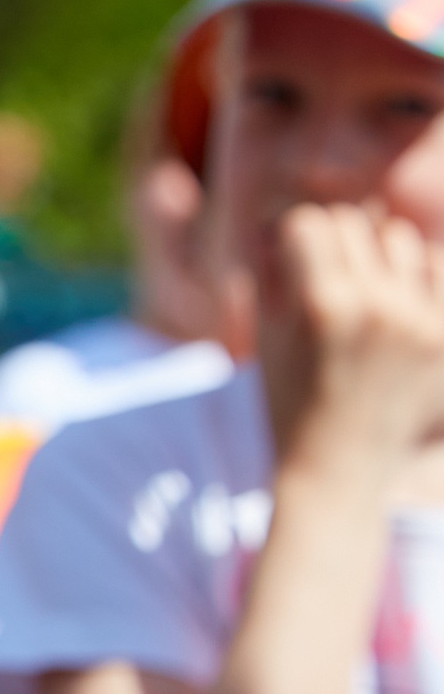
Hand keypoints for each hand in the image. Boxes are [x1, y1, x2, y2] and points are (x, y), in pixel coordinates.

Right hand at [258, 204, 443, 470]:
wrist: (338, 470)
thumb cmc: (290, 405)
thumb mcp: (266, 341)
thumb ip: (269, 275)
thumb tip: (276, 223)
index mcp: (320, 307)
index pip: (311, 222)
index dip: (295, 236)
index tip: (291, 258)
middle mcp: (375, 306)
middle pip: (357, 223)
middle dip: (336, 243)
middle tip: (326, 277)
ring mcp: (421, 321)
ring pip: (402, 240)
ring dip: (379, 257)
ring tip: (364, 294)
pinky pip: (439, 269)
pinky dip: (419, 278)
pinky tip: (399, 306)